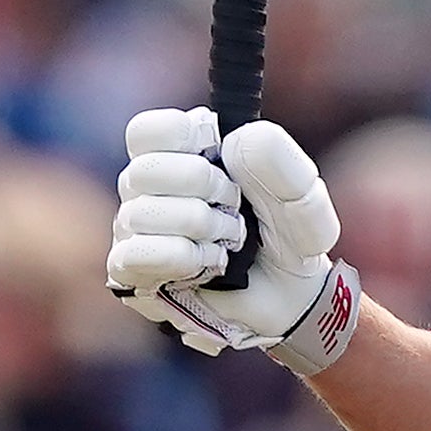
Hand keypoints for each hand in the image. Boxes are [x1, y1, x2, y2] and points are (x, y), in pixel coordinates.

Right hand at [107, 106, 348, 360]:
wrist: (289, 299)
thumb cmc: (288, 236)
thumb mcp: (301, 194)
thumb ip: (279, 159)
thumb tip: (234, 141)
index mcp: (179, 151)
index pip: (146, 131)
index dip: (185, 142)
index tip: (224, 159)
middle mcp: (147, 186)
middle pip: (145, 169)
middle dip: (206, 188)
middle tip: (235, 208)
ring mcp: (134, 228)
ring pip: (144, 213)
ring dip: (202, 228)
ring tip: (229, 241)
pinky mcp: (130, 270)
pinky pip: (136, 254)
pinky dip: (182, 258)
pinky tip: (206, 264)